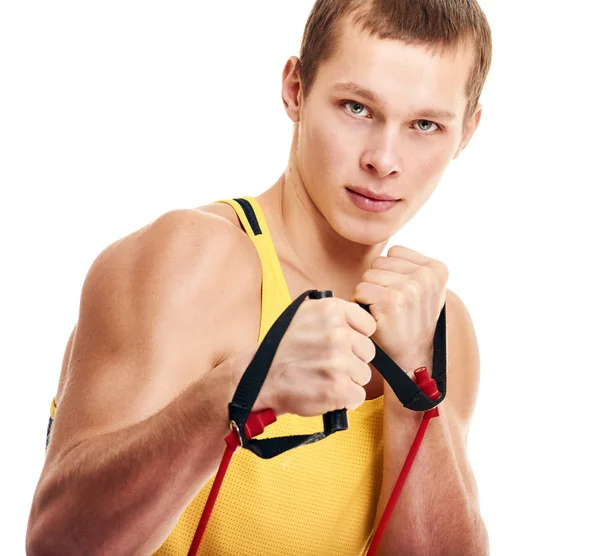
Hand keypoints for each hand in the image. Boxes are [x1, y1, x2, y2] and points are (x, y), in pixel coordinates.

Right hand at [256, 297, 376, 416]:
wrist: (260, 377)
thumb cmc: (283, 348)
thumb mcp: (305, 315)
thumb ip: (334, 314)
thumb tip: (360, 322)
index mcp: (331, 310)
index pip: (369, 326)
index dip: (357, 337)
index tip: (342, 344)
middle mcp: (337, 332)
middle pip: (368, 352)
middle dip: (353, 360)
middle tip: (328, 364)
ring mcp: (338, 361)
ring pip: (364, 375)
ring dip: (348, 380)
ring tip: (324, 377)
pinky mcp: (338, 388)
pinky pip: (358, 396)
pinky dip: (344, 399)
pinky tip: (325, 392)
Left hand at [351, 246, 447, 374]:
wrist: (412, 357)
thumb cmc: (412, 321)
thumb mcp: (425, 289)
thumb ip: (413, 266)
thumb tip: (389, 250)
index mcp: (437, 269)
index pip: (394, 253)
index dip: (390, 275)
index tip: (403, 296)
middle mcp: (427, 277)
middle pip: (378, 263)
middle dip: (378, 284)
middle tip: (392, 307)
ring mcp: (410, 289)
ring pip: (368, 276)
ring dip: (369, 294)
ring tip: (385, 313)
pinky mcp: (392, 302)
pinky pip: (361, 290)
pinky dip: (361, 304)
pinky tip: (376, 318)